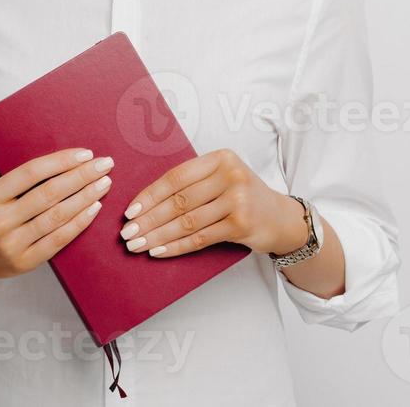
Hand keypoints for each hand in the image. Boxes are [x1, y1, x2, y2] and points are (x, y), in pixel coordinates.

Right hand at [0, 147, 115, 281]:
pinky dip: (79, 223)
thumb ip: (20, 183)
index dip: (62, 161)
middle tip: (105, 164)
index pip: (32, 172)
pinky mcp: (23, 263)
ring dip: (86, 197)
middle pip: (49, 193)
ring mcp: (12, 244)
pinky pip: (58, 240)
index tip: (86, 154)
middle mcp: (0, 220)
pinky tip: (93, 208)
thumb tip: (67, 163)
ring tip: (104, 184)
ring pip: (57, 216)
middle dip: (82, 176)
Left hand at [118, 148, 308, 258]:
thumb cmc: (243, 198)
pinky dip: (176, 247)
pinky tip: (159, 251)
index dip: (150, 195)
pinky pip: (200, 238)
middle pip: (179, 200)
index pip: (176, 177)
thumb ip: (193, 183)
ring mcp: (238, 199)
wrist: (281, 218)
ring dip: (158, 236)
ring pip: (187, 222)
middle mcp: (231, 175)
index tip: (130, 211)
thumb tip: (146, 202)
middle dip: (149, 219)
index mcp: (221, 158)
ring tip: (137, 245)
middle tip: (127, 233)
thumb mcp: (223, 179)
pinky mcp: (241, 224)